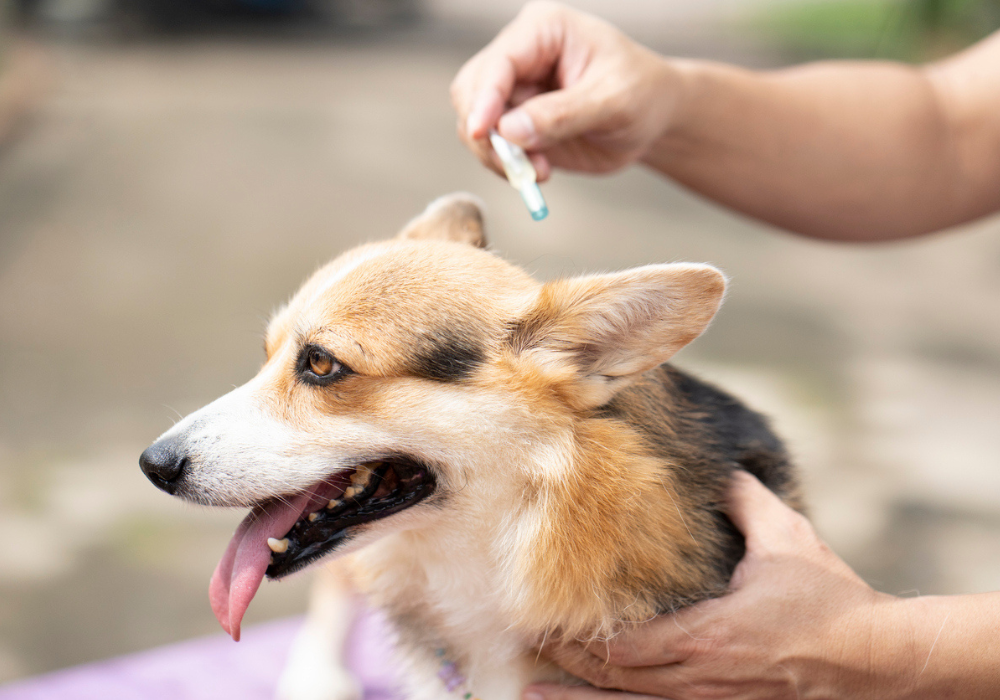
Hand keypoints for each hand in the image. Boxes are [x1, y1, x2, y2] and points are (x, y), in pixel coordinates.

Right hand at [450, 1, 680, 180]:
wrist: (652, 118)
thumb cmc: (642, 94)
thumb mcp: (613, 102)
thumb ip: (563, 115)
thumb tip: (509, 131)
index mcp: (544, 29)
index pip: (498, 62)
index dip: (484, 98)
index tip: (483, 133)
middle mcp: (520, 54)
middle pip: (471, 91)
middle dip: (486, 133)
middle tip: (518, 166)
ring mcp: (513, 89)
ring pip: (474, 123)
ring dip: (496, 155)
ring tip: (539, 171)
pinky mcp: (513, 121)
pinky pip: (489, 146)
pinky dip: (505, 165)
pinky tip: (539, 171)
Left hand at [524, 471, 918, 699]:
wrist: (875, 659)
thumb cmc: (829, 599)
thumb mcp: (787, 538)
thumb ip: (745, 501)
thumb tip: (719, 469)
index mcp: (709, 634)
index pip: (625, 643)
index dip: (577, 635)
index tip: (540, 617)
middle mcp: (701, 678)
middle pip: (616, 677)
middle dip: (565, 660)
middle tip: (523, 640)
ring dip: (578, 699)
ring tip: (529, 692)